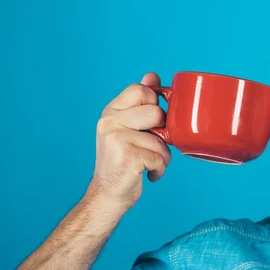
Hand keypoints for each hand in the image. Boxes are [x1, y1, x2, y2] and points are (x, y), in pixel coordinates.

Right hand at [85, 73, 171, 210]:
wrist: (108, 194)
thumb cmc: (124, 160)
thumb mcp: (129, 127)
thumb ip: (140, 103)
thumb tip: (153, 75)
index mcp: (112, 111)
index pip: (141, 90)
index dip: (154, 104)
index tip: (150, 122)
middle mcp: (110, 121)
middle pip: (156, 112)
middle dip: (162, 133)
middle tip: (148, 145)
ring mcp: (117, 137)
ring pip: (162, 140)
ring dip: (162, 156)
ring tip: (147, 163)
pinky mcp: (127, 156)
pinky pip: (160, 158)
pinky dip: (159, 170)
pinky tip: (145, 173)